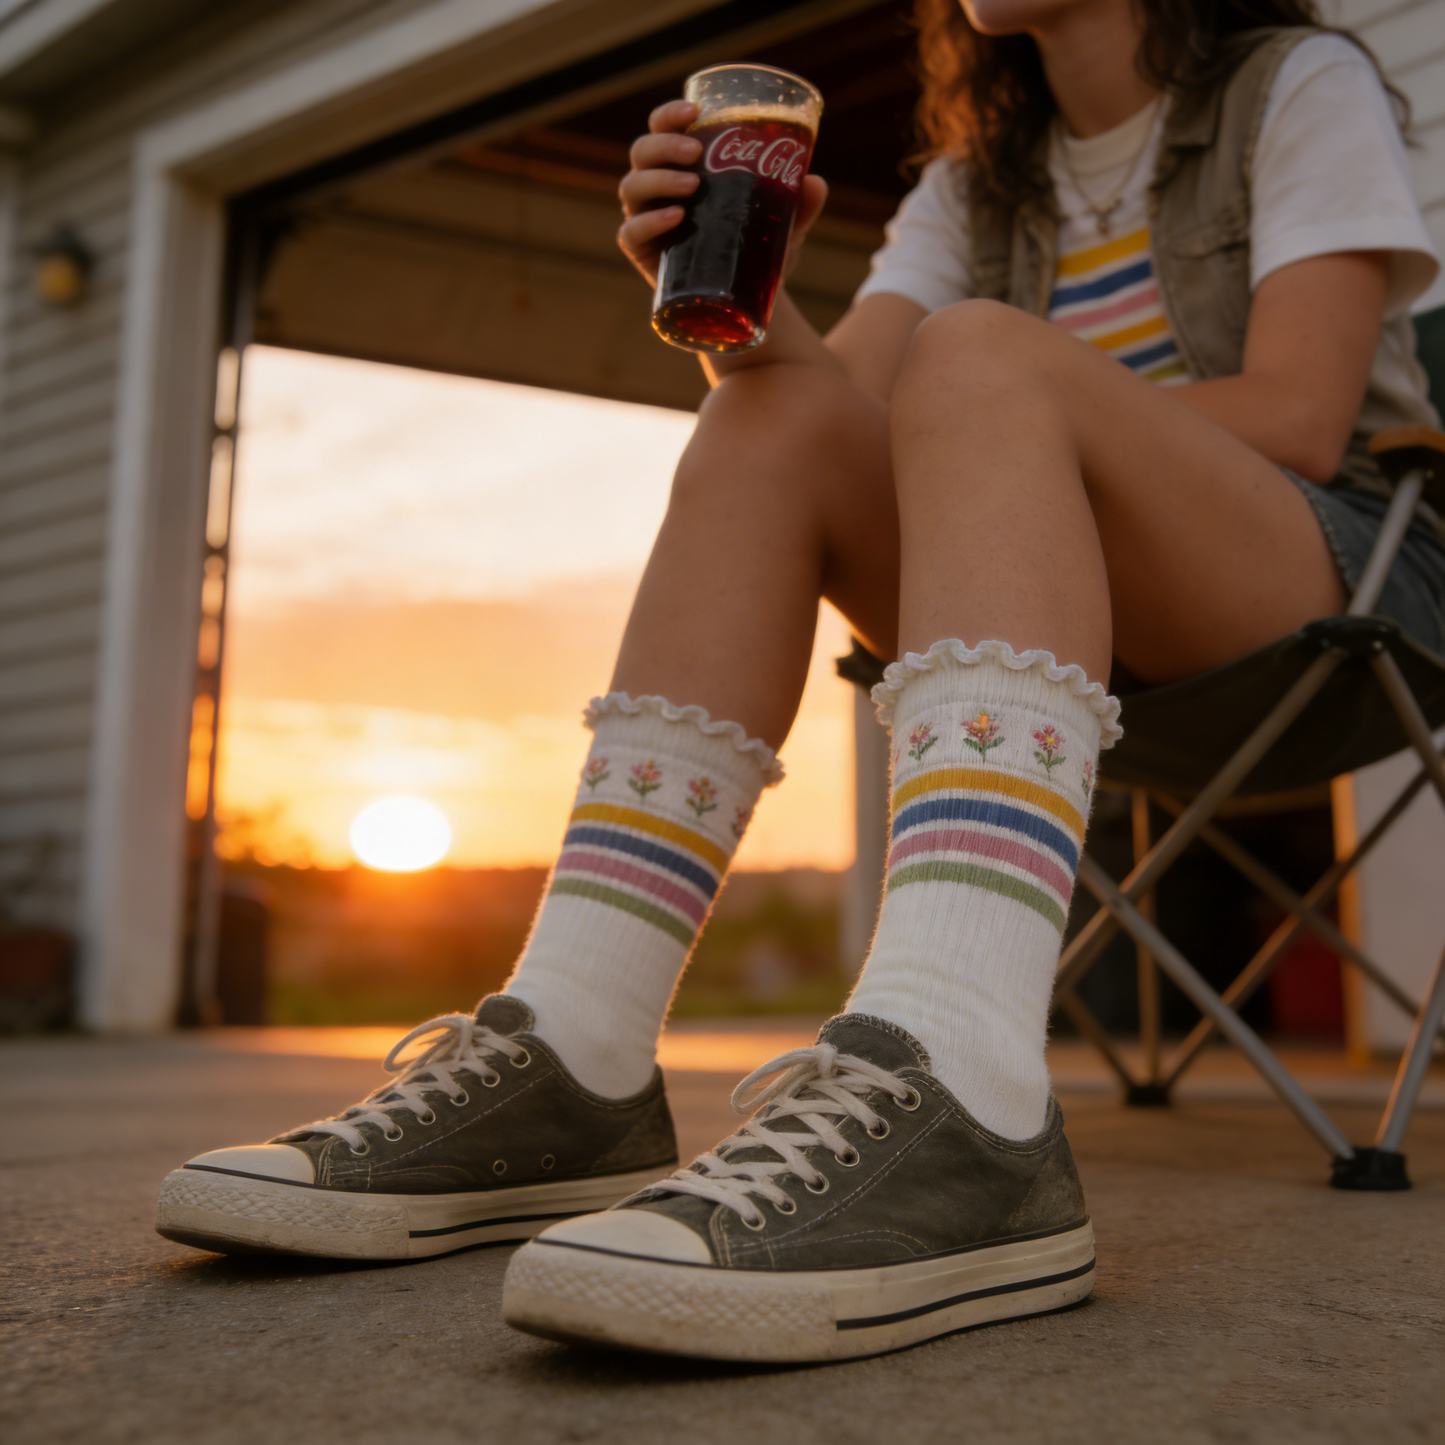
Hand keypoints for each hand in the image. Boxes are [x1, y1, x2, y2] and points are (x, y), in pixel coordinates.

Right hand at [617, 99, 828, 287]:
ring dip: (658, 179)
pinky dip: (649, 222)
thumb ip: (800, 204)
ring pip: (632, 187)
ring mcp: (646, 219)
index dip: (669, 115)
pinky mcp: (642, 254)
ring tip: (692, 186)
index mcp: (681, 166)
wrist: (745, 299)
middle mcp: (657, 187)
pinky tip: (675, 217)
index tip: (694, 111)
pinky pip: (631, 232)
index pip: (661, 128)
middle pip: (642, 152)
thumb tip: (814, 183)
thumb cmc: (754, 248)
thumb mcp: (783, 224)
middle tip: (695, 153)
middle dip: (664, 145)